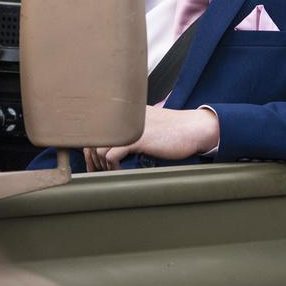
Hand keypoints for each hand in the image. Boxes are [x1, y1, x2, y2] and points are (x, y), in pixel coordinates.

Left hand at [84, 106, 219, 170]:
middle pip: (94, 139)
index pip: (97, 129)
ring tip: (112, 172)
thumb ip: (131, 131)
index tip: (93, 165)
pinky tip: (121, 170)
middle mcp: (125, 117)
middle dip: (92, 160)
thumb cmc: (173, 131)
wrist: (194, 129)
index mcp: (126, 112)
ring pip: (100, 149)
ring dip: (103, 165)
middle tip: (98, 173)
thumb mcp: (147, 126)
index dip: (90, 149)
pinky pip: (113, 155)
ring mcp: (130, 127)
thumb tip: (111, 149)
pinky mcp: (138, 139)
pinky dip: (113, 167)